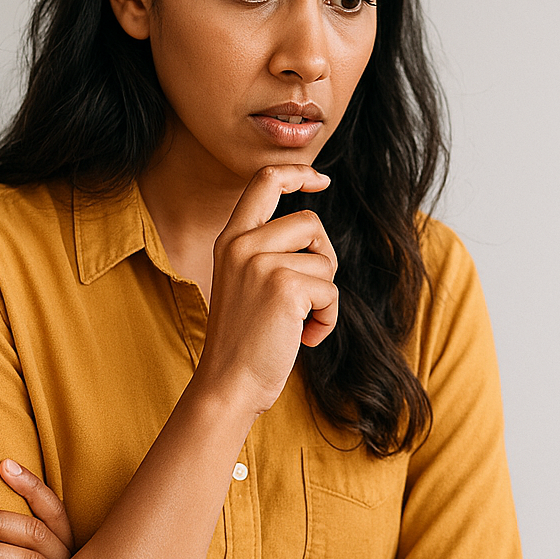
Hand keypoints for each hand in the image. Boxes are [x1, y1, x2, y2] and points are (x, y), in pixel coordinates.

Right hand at [196, 165, 338, 413]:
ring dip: (324, 297)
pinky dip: (327, 319)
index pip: (264, 180)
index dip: (298, 173)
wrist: (228, 385)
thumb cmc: (245, 340)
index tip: (320, 179)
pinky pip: (330, 291)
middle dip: (323, 258)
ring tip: (298, 323)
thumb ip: (268, 251)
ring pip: (324, 261)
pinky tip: (304, 337)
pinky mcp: (283, 286)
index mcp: (230, 239)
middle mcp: (241, 244)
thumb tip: (314, 232)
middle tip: (309, 295)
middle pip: (310, 222)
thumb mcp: (246, 283)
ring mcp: (260, 262)